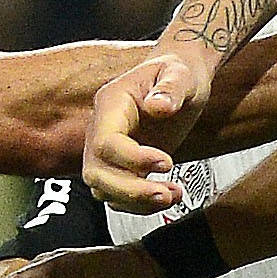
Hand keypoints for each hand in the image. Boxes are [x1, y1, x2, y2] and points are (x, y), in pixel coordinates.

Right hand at [84, 37, 222, 211]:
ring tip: (172, 195)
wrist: (179, 79)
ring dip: (136, 201)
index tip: (166, 163)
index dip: (131, 159)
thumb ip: (171, 88)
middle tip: (164, 193)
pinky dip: (141, 204)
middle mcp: (103, 129)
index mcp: (111, 105)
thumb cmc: (177, 73)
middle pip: (96, 172)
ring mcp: (110, 151)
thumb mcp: (180, 74)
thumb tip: (159, 107)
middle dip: (129, 190)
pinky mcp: (123, 166)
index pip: (105, 142)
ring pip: (104, 189)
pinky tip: (170, 195)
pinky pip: (119, 194)